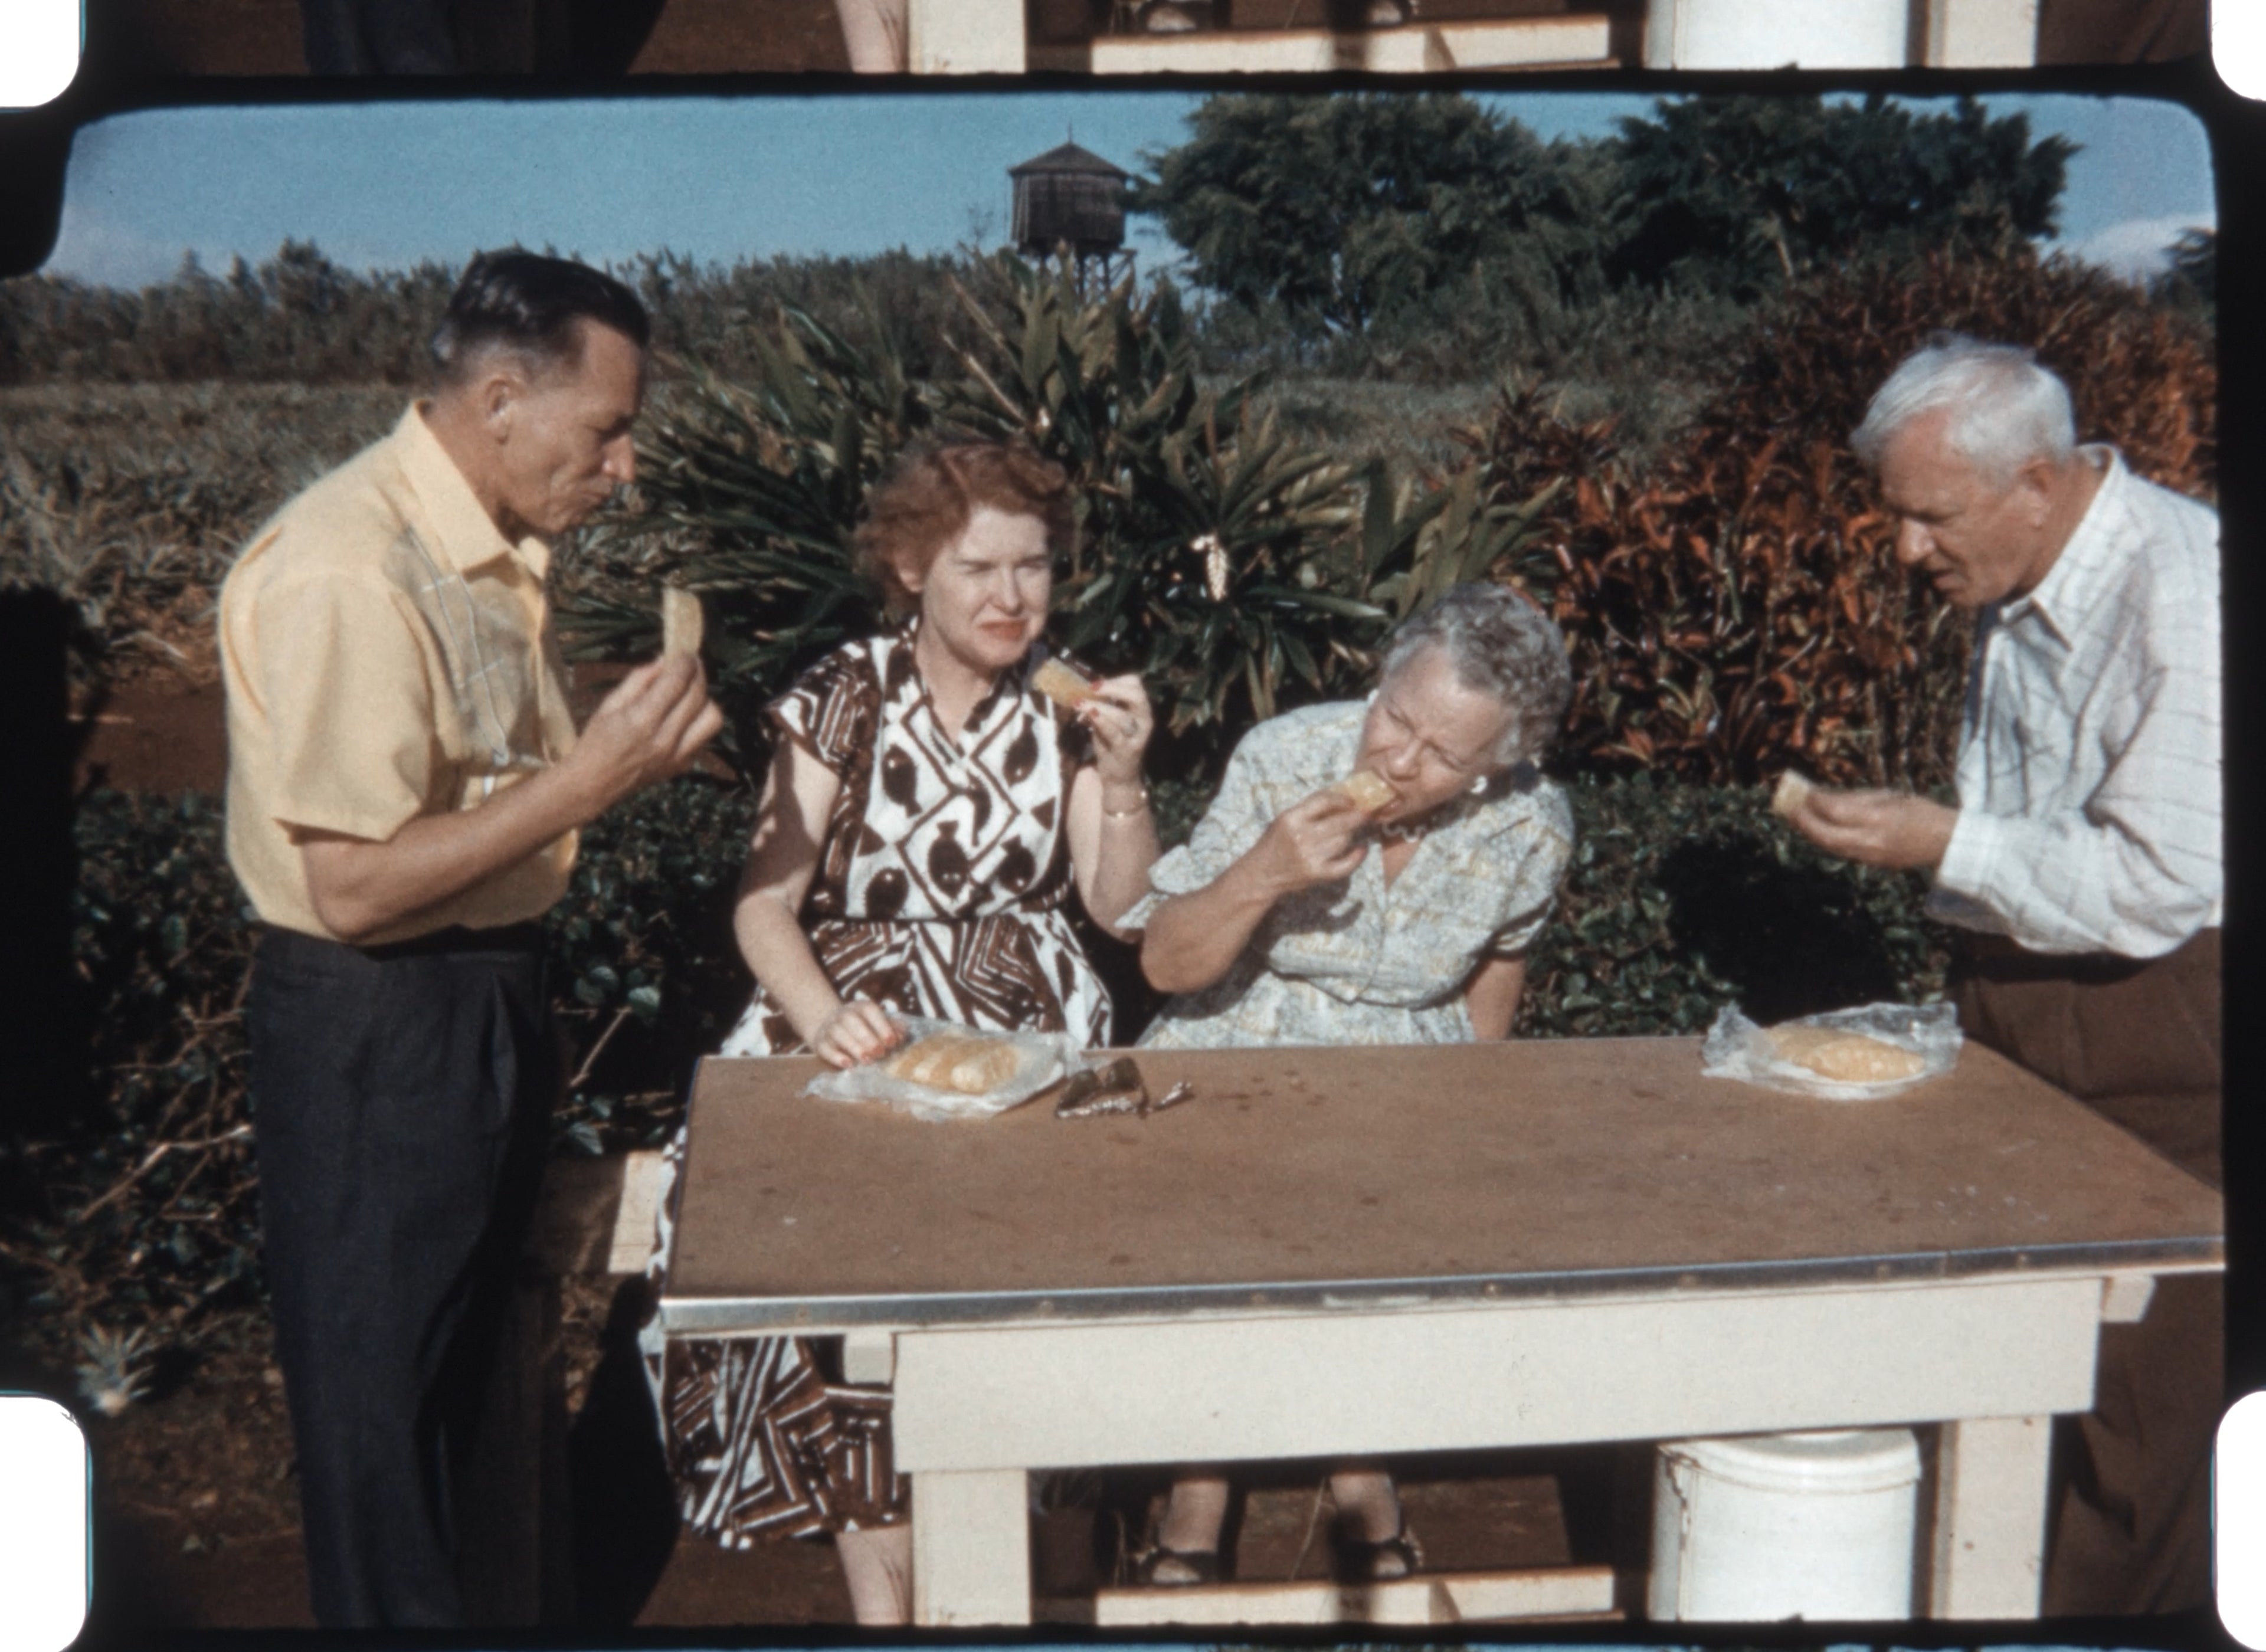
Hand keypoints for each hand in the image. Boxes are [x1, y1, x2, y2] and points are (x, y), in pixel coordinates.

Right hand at [564, 656, 723, 812]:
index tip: (684, 652)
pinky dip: (699, 720)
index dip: (685, 661)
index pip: (677, 681)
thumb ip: (639, 680)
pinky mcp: (683, 765)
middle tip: (691, 663)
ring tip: (690, 691)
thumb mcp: (610, 704)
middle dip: (697, 673)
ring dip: (705, 699)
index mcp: (642, 720)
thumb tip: (664, 660)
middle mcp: (665, 738)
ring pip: (712, 717)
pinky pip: (705, 736)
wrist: (594, 784)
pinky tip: (684, 715)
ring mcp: (678, 755)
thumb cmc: (597, 740)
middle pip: (698, 695)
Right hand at [809, 999, 903, 1068]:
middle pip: (852, 1021)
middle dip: (868, 1038)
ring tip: (867, 1060)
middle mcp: (843, 1014)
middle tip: (880, 1053)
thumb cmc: (864, 1030)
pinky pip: (826, 1048)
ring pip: (838, 1034)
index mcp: (861, 1007)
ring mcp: (830, 1028)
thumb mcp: (879, 1025)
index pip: (870, 1011)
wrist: (832, 1030)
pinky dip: (836, 1057)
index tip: (892, 1042)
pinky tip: (848, 1064)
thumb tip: (901, 1036)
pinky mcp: (820, 1043)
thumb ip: (893, 1028)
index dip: (882, 1026)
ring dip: (854, 1047)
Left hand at [1079, 674, 1154, 786]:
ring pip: (1121, 715)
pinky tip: (1088, 714)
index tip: (1096, 684)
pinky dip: (1101, 721)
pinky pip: (1114, 732)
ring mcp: (1137, 736)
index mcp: (1141, 709)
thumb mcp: (1107, 721)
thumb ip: (1100, 706)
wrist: (1120, 778)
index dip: (1116, 680)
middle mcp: (1144, 720)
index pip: (1135, 684)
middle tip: (1092, 688)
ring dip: (1098, 706)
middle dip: (1112, 688)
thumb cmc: (1112, 744)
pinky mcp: (1126, 750)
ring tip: (1080, 703)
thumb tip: (1081, 691)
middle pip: (1136, 695)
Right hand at [1250, 789, 1368, 897]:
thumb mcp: (1285, 819)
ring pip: (1343, 840)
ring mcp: (1311, 856)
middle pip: (1340, 821)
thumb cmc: (1275, 843)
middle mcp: (1301, 836)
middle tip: (1365, 813)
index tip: (1351, 800)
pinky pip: (1345, 865)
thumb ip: (1308, 809)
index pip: (1324, 801)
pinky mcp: (1317, 874)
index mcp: (1291, 818)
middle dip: (1357, 816)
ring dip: (1352, 834)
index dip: (1342, 799)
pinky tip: (1362, 849)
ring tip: (1353, 830)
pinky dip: (1357, 857)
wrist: (1262, 874)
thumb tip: (1340, 798)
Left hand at [1788, 786, 1957, 869]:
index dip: (1817, 802)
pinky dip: (1827, 840)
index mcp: (1879, 818)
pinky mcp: (1872, 864)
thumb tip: (1824, 796)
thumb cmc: (1919, 811)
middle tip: (1791, 809)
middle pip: (1826, 836)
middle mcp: (1872, 840)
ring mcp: (1871, 856)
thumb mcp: (1890, 796)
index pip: (1836, 811)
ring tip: (1798, 819)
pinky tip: (1819, 830)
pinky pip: (1842, 852)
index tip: (1806, 792)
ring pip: (1831, 847)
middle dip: (1805, 823)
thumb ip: (1857, 798)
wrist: (1945, 842)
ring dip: (1811, 833)